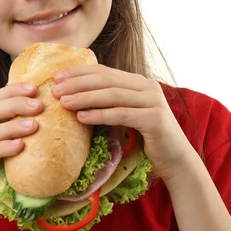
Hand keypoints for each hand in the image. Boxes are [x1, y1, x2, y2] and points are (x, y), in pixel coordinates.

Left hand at [51, 65, 194, 181]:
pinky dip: (99, 115)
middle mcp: (147, 87)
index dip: (79, 72)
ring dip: (85, 97)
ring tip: (63, 103)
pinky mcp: (155, 118)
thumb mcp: (126, 114)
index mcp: (139, 82)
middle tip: (55, 89)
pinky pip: (121, 114)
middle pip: (106, 80)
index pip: (104, 71)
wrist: (175, 160)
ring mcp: (153, 101)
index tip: (56, 77)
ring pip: (112, 95)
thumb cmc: (146, 139)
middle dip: (77, 83)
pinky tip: (81, 118)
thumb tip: (74, 96)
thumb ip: (110, 103)